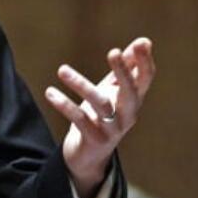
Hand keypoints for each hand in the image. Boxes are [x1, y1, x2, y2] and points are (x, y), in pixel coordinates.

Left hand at [44, 37, 155, 197]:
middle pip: (130, 92)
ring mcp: (113, 129)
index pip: (146, 79)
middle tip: (113, 51)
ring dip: (80, 84)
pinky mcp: (95, 140)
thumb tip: (142, 42)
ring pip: (100, 104)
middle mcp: (128, 115)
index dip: (145, 62)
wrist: (89, 155)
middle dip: (123, 71)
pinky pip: (79, 120)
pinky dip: (64, 105)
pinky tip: (50, 92)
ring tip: (61, 70)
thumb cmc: (102, 116)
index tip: (141, 42)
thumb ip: (125, 69)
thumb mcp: (113, 91)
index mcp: (134, 101)